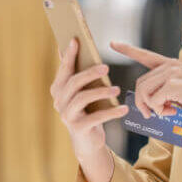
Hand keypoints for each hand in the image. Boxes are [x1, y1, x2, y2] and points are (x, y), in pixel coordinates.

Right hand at [50, 38, 128, 159]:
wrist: (87, 141)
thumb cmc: (86, 110)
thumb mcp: (81, 92)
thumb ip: (76, 72)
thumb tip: (69, 45)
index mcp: (58, 90)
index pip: (64, 69)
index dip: (69, 55)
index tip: (75, 40)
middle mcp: (59, 102)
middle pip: (73, 83)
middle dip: (89, 73)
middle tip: (106, 67)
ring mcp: (67, 115)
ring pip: (82, 98)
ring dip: (101, 91)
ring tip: (117, 90)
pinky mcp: (78, 128)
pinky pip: (96, 117)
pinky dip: (111, 112)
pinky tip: (123, 109)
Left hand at [110, 41, 181, 123]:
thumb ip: (164, 91)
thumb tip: (147, 104)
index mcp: (171, 65)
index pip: (145, 55)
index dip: (128, 49)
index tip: (112, 42)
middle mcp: (170, 65)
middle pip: (140, 83)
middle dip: (143, 103)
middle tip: (154, 113)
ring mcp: (173, 73)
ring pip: (144, 92)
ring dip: (150, 108)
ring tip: (165, 112)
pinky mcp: (175, 85)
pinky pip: (154, 100)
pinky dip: (159, 110)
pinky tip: (172, 111)